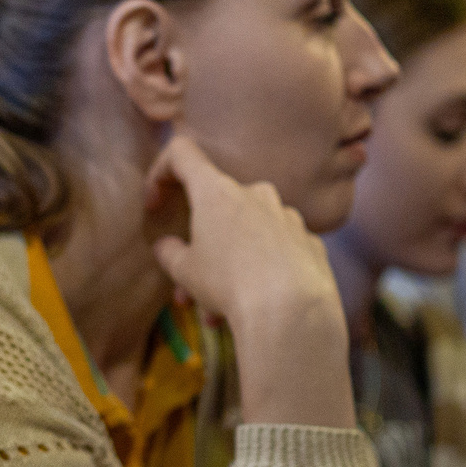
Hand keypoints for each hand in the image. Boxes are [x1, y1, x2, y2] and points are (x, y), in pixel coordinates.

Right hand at [144, 134, 351, 427]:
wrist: (292, 312)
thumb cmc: (229, 284)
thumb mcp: (185, 272)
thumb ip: (170, 252)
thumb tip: (166, 246)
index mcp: (217, 191)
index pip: (182, 154)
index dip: (161, 171)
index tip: (155, 204)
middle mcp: (255, 193)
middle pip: (217, 209)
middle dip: (201, 246)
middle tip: (187, 287)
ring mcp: (287, 216)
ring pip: (248, 236)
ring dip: (230, 266)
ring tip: (218, 312)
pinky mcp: (310, 241)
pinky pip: (277, 252)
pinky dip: (263, 272)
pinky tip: (259, 305)